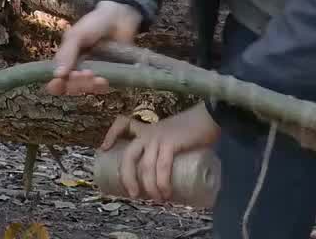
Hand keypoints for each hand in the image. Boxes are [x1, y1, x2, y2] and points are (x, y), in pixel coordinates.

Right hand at [45, 0, 141, 95]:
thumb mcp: (76, 35)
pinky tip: (103, 79)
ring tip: (92, 75)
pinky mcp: (109, 75)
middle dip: (74, 83)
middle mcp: (77, 70)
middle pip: (70, 88)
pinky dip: (100, 86)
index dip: (55, 85)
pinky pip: (102, 89)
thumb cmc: (94, 24)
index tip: (60, 81)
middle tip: (80, 73)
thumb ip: (66, 53)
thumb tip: (56, 74)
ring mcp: (93, 74)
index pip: (55, 81)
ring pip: (85, 90)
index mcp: (65, 61)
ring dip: (87, 85)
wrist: (118, 17)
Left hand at [102, 103, 220, 201]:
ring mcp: (159, 138)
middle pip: (129, 156)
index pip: (123, 124)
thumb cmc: (194, 128)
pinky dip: (162, 182)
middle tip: (133, 194)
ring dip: (149, 187)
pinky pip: (161, 166)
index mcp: (148, 129)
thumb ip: (168, 147)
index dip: (111, 135)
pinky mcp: (171, 143)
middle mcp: (149, 133)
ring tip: (156, 199)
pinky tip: (165, 192)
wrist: (211, 116)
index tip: (104, 148)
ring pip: (145, 166)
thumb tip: (169, 174)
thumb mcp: (174, 134)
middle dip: (128, 177)